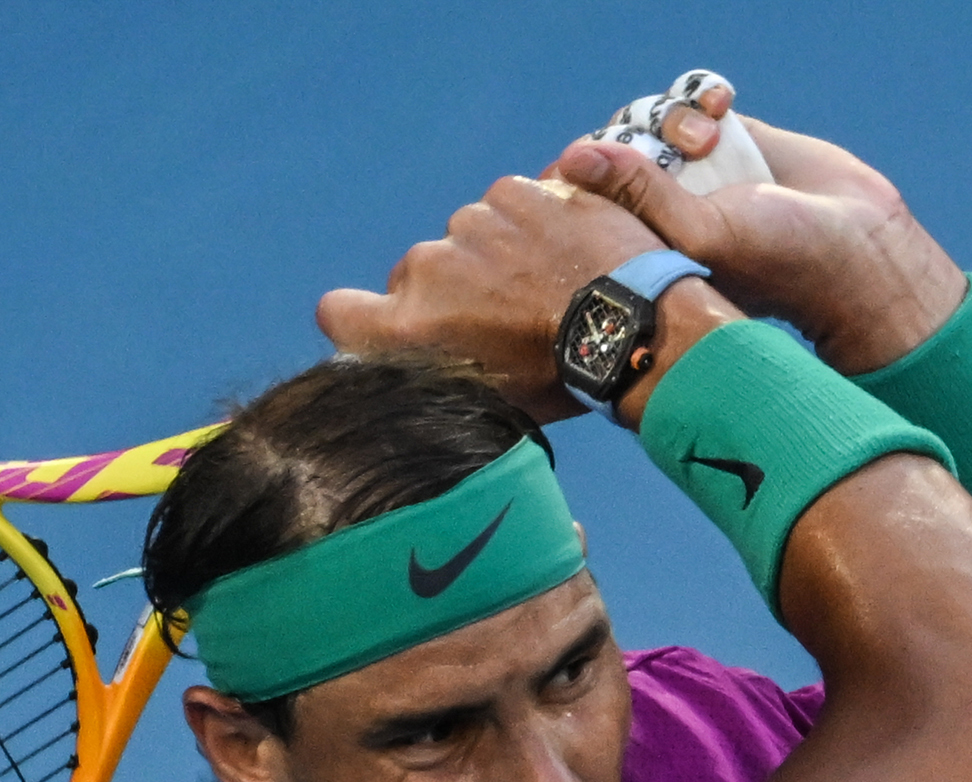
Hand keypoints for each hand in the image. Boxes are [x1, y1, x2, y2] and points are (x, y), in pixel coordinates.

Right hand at [316, 175, 667, 422]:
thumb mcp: (488, 401)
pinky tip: (565, 253)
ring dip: (494, 256)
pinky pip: (507, 206)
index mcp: (410, 325)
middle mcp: (427, 267)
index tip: (388, 327)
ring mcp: (472, 223)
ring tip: (546, 283)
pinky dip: (529, 224)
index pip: (337, 312)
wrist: (634, 327)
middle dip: (451, 291)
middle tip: (505, 316)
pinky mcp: (516, 191)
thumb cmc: (561, 378)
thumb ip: (434, 371)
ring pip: (466, 239)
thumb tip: (415, 368)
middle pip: (416, 275)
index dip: (359, 320)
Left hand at [548, 76, 967, 373]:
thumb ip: (638, 194)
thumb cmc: (776, 260)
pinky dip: (701, 92)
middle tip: (687, 151)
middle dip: (640, 135)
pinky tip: (725, 101)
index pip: (580, 196)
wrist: (856, 243)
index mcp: (636, 242)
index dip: (587, 169)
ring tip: (712, 137)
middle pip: (613, 146)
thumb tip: (572, 158)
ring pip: (650, 117)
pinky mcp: (727, 137)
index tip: (612, 162)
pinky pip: (690, 97)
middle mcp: (658, 207)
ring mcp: (692, 171)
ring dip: (676, 114)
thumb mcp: (699, 233)